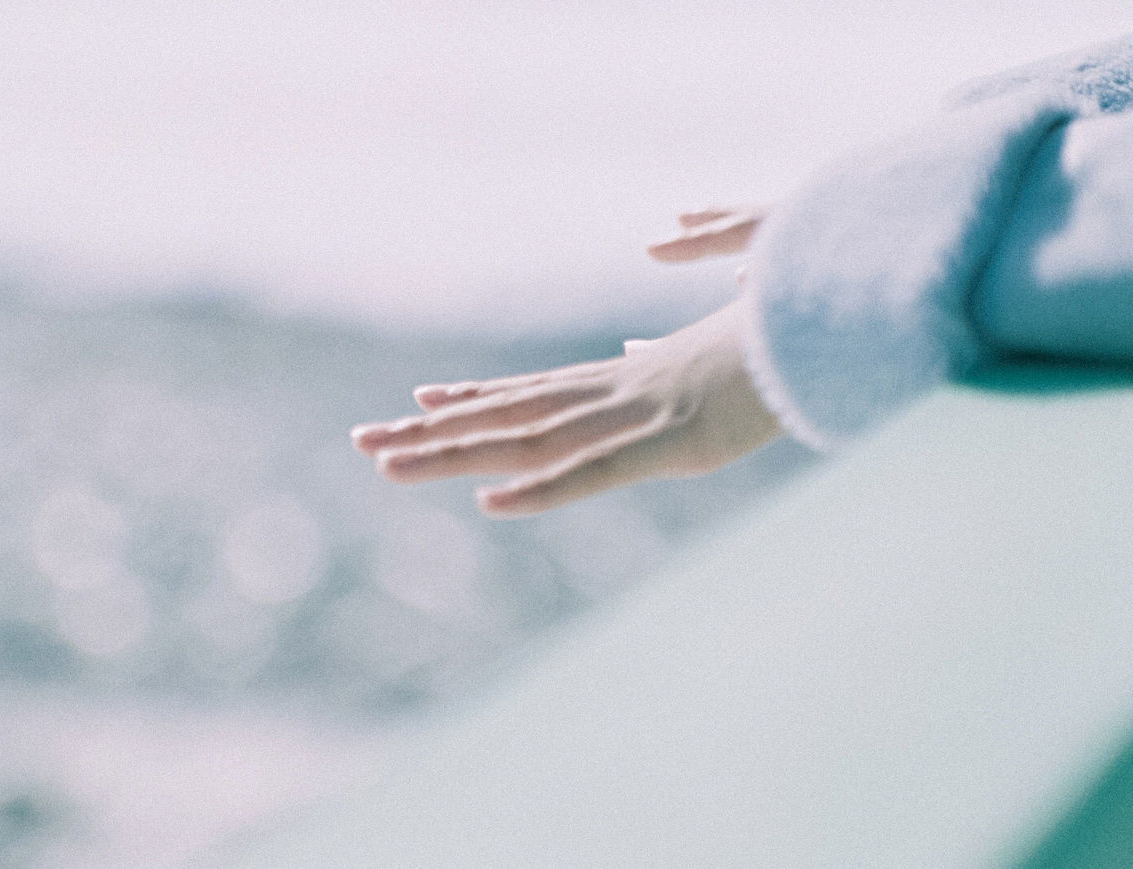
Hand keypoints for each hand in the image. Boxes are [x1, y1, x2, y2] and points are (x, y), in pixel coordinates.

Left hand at [350, 207, 778, 517]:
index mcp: (615, 381)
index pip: (527, 391)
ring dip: (453, 455)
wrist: (822, 328)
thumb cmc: (768, 346)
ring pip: (524, 442)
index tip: (418, 401)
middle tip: (362, 439)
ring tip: (386, 463)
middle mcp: (605, 396)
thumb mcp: (699, 361)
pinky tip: (491, 502)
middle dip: (430, 431)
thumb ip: (655, 362)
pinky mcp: (666, 446)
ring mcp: (629, 419)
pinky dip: (542, 490)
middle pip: (503, 416)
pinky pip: (593, 473)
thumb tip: (628, 351)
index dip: (470, 399)